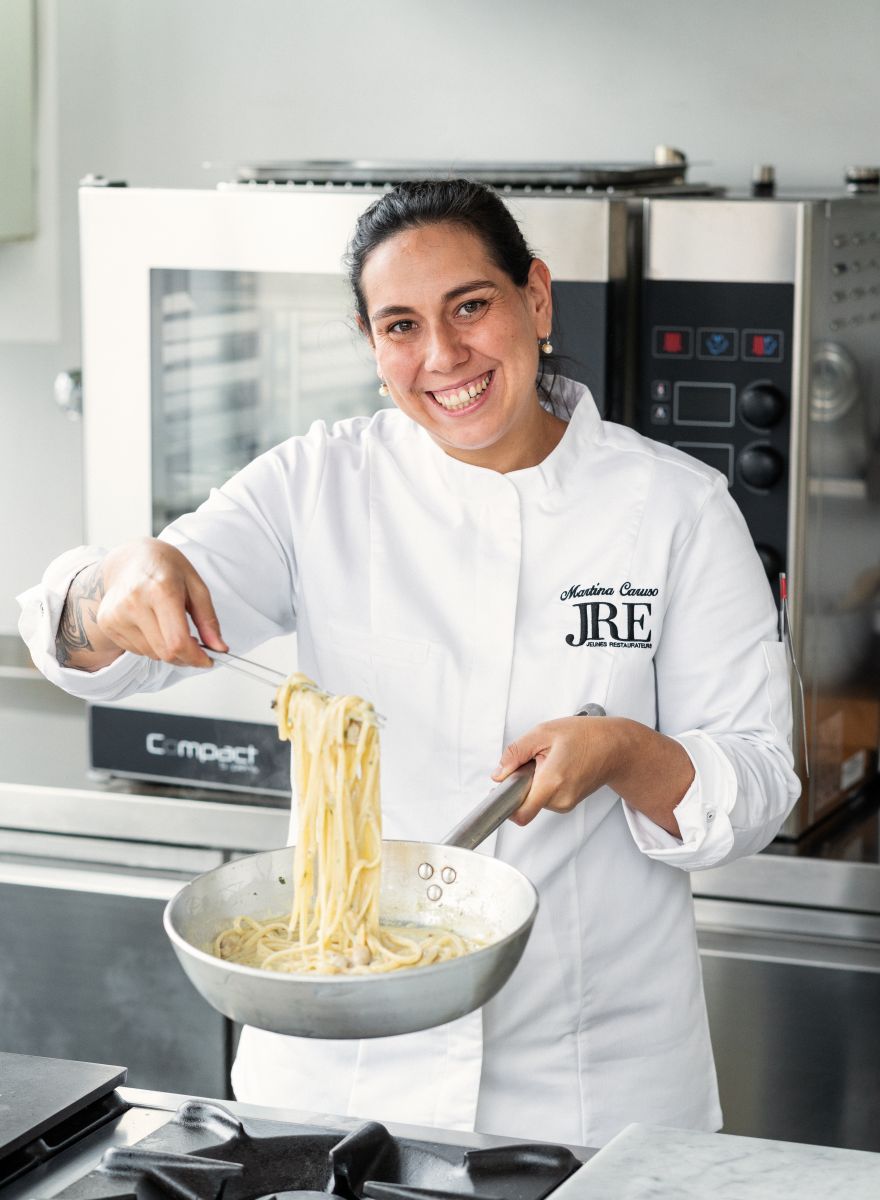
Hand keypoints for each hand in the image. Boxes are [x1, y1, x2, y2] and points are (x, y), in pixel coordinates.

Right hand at [97, 538, 226, 666]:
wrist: (130, 559)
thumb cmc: (166, 568)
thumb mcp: (196, 587)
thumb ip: (208, 620)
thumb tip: (220, 648)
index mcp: (161, 590)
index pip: (177, 641)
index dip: (196, 657)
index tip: (207, 660)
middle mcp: (134, 602)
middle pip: (165, 652)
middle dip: (185, 657)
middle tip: (195, 647)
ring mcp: (116, 614)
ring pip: (151, 654)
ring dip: (167, 650)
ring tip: (169, 626)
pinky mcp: (107, 623)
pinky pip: (136, 650)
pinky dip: (150, 646)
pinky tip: (151, 625)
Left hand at [491, 716, 692, 835]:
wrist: (616, 746)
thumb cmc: (586, 736)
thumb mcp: (543, 732)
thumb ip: (515, 753)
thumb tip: (499, 773)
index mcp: (552, 782)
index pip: (521, 814)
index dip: (505, 804)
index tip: (499, 791)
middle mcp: (560, 799)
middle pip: (525, 802)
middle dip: (523, 782)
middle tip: (535, 760)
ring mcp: (566, 804)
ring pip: (536, 799)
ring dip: (535, 782)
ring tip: (550, 760)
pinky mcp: (569, 803)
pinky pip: (547, 798)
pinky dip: (545, 784)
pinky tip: (557, 767)